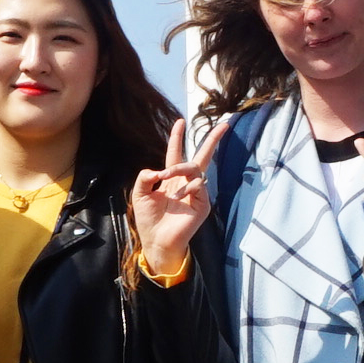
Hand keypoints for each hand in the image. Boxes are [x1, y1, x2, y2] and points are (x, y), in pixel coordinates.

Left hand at [128, 116, 220, 281]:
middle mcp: (185, 182)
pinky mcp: (203, 203)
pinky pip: (198, 185)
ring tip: (165, 179)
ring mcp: (196, 193)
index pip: (176, 154)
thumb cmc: (148, 219)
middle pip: (202, 156)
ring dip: (179, 169)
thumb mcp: (140, 194)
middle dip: (213, 140)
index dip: (177, 138)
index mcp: (170, 179)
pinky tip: (177, 198)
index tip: (180, 121)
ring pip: (195, 168)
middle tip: (224, 124)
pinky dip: (186, 188)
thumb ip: (145, 177)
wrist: (156, 241)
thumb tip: (158, 170)